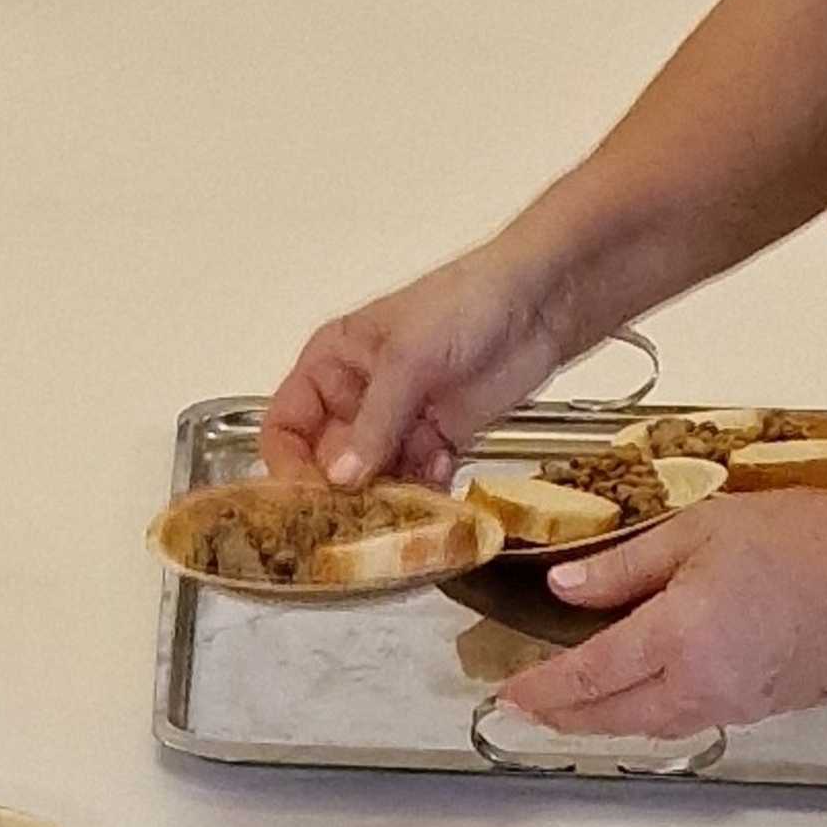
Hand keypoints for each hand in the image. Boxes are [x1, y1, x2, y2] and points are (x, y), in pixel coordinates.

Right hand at [261, 248, 551, 484]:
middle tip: (357, 522)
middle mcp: (356, 399)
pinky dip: (426, 492)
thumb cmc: (463, 305)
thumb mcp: (407, 358)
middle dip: (341, 494)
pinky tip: (443, 477)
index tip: (307, 500)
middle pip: (327, 463)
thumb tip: (340, 480)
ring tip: (404, 510)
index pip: (285, 426)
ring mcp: (398, 423)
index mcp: (330, 365)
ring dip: (386, 499)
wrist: (540, 303)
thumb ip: (374, 422)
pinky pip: (417, 481)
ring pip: (373, 479)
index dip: (287, 465)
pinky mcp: (439, 441)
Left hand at [526, 489, 826, 737]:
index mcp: (678, 637)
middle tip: (530, 710)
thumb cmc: (798, 536)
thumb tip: (563, 588)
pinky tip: (651, 696)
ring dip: (611, 721)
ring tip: (580, 708)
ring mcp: (737, 703)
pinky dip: (660, 713)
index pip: (589, 676)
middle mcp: (703, 684)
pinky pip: (697, 719)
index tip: (508, 693)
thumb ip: (624, 566)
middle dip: (566, 718)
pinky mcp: (766, 709)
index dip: (542, 689)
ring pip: (655, 726)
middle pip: (615, 717)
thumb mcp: (697, 531)